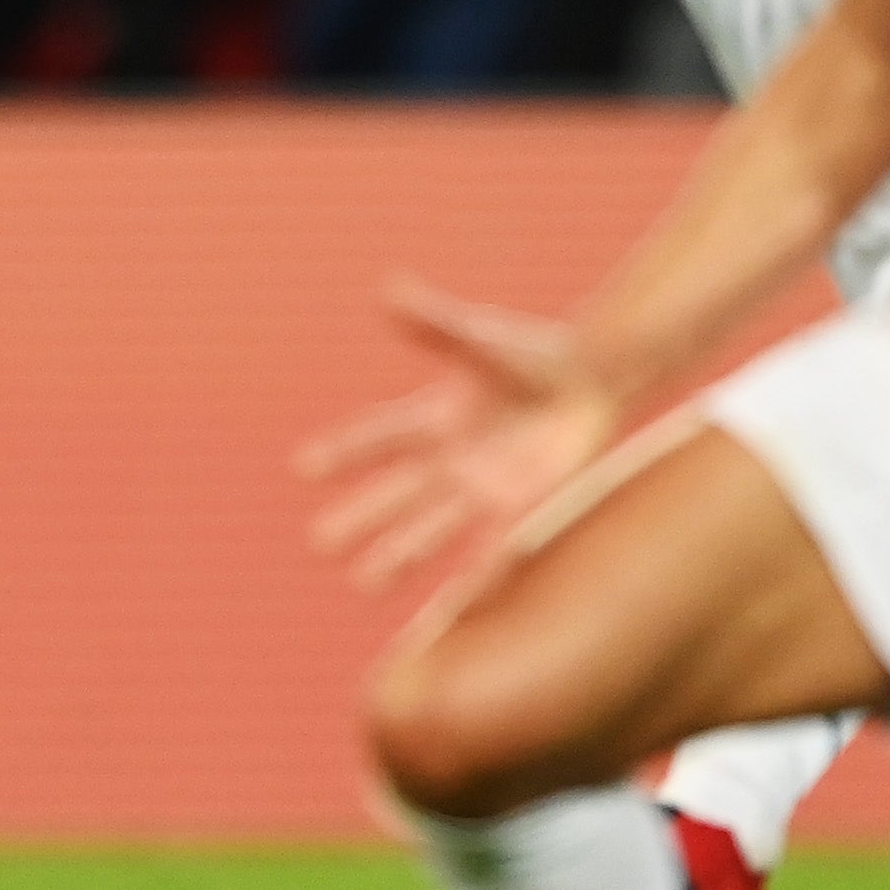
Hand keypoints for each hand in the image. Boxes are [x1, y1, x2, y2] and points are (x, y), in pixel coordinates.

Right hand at [294, 281, 617, 589]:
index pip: (379, 435)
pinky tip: (460, 601)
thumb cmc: (527, 355)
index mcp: (432, 418)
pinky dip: (479, 570)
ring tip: (366, 584)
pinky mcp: (519, 508)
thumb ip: (434, 323)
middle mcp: (446, 462)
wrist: (586, 380)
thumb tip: (386, 288)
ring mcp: (480, 490)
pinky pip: (495, 545)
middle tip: (320, 543)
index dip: (344, 451)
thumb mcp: (480, 337)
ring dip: (402, 554)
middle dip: (361, 517)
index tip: (302, 466)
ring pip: (432, 528)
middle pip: (395, 494)